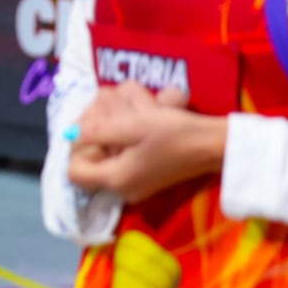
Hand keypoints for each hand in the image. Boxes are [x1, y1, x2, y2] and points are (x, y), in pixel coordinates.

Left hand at [67, 83, 224, 202]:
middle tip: (118, 105)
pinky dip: (131, 127)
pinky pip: (126, 146)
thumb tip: (70, 133)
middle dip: (100, 124)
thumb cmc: (175, 134)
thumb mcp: (132, 126)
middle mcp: (121, 184)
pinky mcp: (146, 167)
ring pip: (109, 145)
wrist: (216, 144)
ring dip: (119, 118)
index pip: (74, 171)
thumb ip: (97, 131)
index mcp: (115, 178)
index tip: (94, 125)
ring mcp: (134, 177)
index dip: (77, 146)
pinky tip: (149, 109)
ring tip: (141, 103)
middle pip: (91, 153)